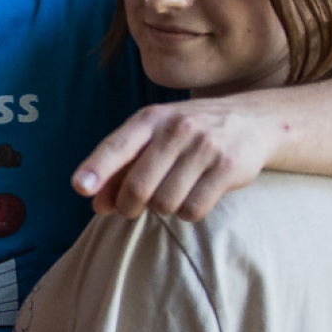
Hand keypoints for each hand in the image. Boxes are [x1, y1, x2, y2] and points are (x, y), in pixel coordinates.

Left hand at [72, 100, 280, 221]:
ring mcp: (204, 147)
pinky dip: (188, 212)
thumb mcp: (154, 138)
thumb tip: (97, 205)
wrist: (251, 121)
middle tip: (130, 208)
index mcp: (150, 119)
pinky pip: (193, 210)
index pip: (117, 146)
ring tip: (171, 192)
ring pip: (165, 203)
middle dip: (128, 206)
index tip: (80, 188)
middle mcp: (177, 129)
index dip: (97, 168)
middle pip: (139, 187)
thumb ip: (122, 168)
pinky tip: (194, 195)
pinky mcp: (228, 167)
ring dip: (162, 208)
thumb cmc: (188, 134)